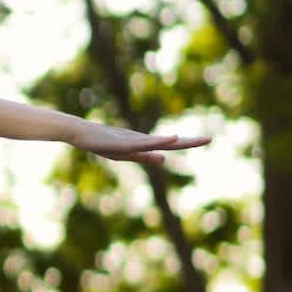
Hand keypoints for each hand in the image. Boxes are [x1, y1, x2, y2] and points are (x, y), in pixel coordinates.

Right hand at [68, 119, 211, 165]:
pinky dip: (160, 141)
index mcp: (144, 144)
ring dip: (179, 142)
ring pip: (160, 142)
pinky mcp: (123, 142)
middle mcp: (142, 140)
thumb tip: (165, 159)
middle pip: (171, 142)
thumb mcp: (125, 153)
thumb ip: (145, 156)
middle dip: (190, 141)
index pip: (171, 144)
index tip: (207, 139)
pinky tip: (172, 138)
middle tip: (211, 138)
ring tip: (196, 140)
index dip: (189, 142)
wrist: (80, 131)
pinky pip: (144, 143)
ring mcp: (133, 141)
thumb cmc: (100, 142)